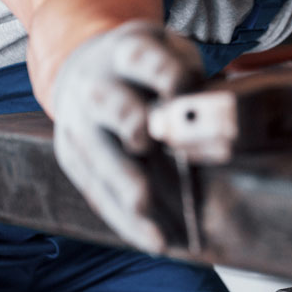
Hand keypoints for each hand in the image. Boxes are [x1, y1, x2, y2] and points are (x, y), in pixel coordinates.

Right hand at [51, 19, 203, 251]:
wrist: (86, 67)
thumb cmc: (146, 66)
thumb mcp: (169, 52)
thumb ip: (191, 77)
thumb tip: (220, 118)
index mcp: (125, 50)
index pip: (140, 56)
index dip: (161, 71)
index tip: (181, 88)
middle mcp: (95, 84)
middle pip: (107, 102)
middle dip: (128, 122)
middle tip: (147, 145)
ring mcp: (78, 121)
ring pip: (97, 155)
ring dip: (125, 187)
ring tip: (151, 220)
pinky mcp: (71, 155)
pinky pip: (96, 191)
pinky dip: (124, 219)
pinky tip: (153, 240)